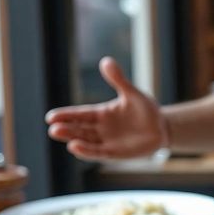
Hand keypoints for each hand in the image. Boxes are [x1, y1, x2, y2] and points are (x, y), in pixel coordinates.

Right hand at [46, 57, 166, 159]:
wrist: (163, 128)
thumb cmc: (146, 110)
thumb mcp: (132, 94)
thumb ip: (118, 80)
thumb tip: (106, 61)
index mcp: (101, 113)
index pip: (79, 114)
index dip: (66, 115)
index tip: (50, 117)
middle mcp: (100, 129)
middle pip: (79, 129)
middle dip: (65, 129)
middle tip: (52, 128)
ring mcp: (107, 142)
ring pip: (85, 141)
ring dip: (73, 139)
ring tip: (58, 135)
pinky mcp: (115, 153)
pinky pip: (98, 152)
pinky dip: (87, 151)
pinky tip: (75, 148)